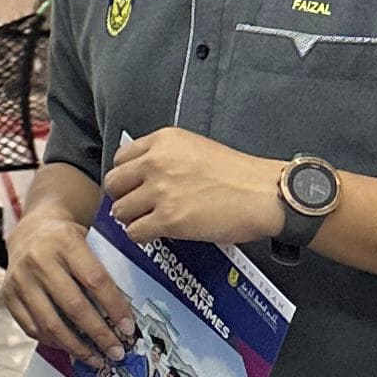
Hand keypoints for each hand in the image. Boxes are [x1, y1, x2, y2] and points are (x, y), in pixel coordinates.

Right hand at [0, 197, 134, 367]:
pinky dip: (54, 343)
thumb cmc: (68, 241)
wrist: (30, 231)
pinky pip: (32, 328)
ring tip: (96, 359)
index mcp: (66, 242)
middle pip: (73, 306)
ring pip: (50, 323)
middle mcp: (39, 260)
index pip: (95, 280)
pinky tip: (71, 349)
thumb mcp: (88, 240)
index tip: (128, 329)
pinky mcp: (8, 296)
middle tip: (116, 352)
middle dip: (99, 334)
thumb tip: (125, 314)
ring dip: (77, 347)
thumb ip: (104, 269)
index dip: (114, 307)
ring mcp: (20, 280)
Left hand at [102, 127, 291, 251]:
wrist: (263, 193)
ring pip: (120, 211)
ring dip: (132, 219)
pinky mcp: (168, 219)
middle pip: (114, 184)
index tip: (134, 186)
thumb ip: (164, 155)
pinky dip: (142, 236)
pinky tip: (156, 233)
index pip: (120, 158)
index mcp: (163, 141)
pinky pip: (135, 232)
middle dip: (123, 197)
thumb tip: (140, 174)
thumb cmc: (237, 173)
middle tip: (138, 207)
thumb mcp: (195, 147)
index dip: (126, 176)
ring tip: (150, 221)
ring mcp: (161, 191)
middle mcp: (156, 162)